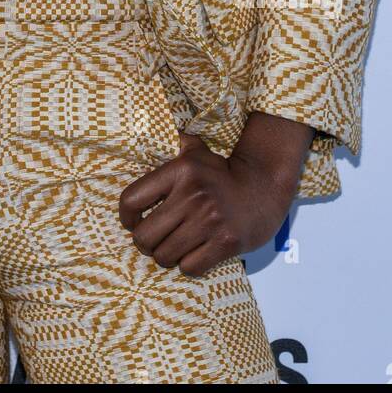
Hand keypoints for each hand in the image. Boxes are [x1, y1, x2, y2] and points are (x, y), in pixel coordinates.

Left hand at [118, 113, 313, 275]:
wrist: (265, 186)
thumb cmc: (224, 172)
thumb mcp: (196, 151)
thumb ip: (172, 144)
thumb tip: (150, 125)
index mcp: (180, 171)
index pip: (131, 199)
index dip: (126, 217)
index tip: (133, 222)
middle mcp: (192, 195)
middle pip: (144, 236)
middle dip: (145, 243)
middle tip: (154, 241)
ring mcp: (209, 220)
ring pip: (165, 255)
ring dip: (166, 256)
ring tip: (173, 248)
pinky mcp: (226, 242)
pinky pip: (190, 266)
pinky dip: (188, 264)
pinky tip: (194, 254)